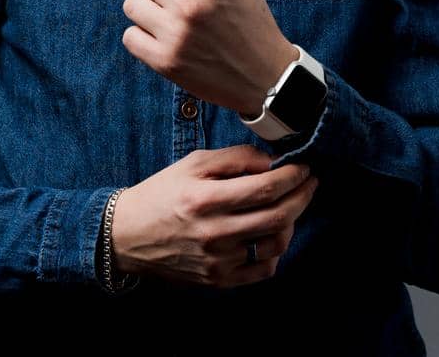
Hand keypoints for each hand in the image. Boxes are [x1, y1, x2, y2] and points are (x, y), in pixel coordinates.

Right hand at [110, 144, 319, 287]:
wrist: (128, 235)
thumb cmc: (163, 193)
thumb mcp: (193, 163)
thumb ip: (235, 158)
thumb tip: (271, 161)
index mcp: (206, 198)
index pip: (266, 187)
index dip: (294, 176)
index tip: (305, 167)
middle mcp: (214, 232)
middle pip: (279, 216)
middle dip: (303, 195)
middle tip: (310, 182)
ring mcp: (218, 260)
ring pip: (276, 243)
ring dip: (293, 222)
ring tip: (289, 207)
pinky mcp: (219, 280)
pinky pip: (263, 270)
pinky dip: (276, 251)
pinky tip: (272, 234)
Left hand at [124, 0, 297, 115]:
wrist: (266, 77)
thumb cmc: (251, 19)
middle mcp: (190, 5)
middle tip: (181, 0)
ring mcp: (176, 35)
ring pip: (131, 4)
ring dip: (146, 8)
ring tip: (171, 18)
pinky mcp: (165, 62)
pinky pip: (129, 37)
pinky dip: (142, 36)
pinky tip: (165, 38)